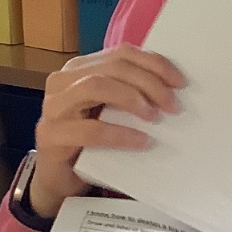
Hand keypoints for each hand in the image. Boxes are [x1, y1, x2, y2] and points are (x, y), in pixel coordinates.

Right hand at [27, 45, 185, 218]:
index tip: (180, 82)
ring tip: (155, 117)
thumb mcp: (111, 112)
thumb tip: (172, 89)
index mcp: (80, 69)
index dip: (154, 64)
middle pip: (113, 67)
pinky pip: (91, 130)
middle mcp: (63, 80)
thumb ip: (129, 94)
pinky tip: (141, 141)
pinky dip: (120, 134)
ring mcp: (53, 106)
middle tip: (172, 105)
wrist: (59, 177)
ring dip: (132, 99)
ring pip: (96, 86)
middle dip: (148, 82)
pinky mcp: (51, 135)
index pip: (122, 54)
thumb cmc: (89, 141)